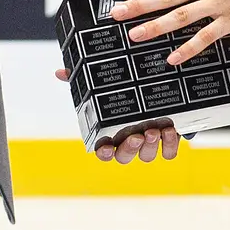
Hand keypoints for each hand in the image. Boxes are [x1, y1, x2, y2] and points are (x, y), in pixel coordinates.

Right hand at [54, 69, 180, 162]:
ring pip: (146, 155)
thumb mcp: (105, 84)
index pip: (103, 151)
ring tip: (154, 129)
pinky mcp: (167, 140)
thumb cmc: (126, 90)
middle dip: (130, 148)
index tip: (106, 147)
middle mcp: (128, 141)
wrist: (160, 88)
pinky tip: (169, 129)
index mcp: (112, 133)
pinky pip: (168, 152)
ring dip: (150, 145)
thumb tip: (60, 72)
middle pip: (125, 157)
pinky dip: (169, 144)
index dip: (104, 153)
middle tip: (136, 135)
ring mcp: (148, 142)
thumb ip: (82, 79)